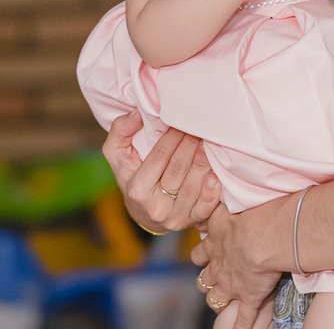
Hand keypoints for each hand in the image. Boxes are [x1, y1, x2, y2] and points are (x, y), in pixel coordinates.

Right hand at [103, 110, 221, 231]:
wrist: (144, 213)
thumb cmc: (132, 176)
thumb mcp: (117, 155)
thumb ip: (121, 131)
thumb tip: (137, 112)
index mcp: (137, 189)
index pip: (159, 157)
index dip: (172, 137)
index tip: (181, 122)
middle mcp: (155, 206)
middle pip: (179, 169)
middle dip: (190, 144)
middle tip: (199, 127)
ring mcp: (175, 216)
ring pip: (193, 185)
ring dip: (203, 161)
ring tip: (208, 142)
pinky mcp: (191, 221)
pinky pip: (205, 207)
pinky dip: (212, 191)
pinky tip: (215, 175)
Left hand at [192, 201, 284, 327]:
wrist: (263, 234)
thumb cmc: (252, 211)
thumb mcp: (231, 197)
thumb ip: (222, 193)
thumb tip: (212, 176)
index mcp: (216, 241)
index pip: (201, 251)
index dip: (202, 254)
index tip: (205, 251)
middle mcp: (219, 265)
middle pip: (205, 278)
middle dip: (207, 279)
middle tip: (213, 276)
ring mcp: (232, 284)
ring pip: (217, 298)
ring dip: (219, 299)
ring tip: (223, 300)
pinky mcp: (249, 297)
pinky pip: (243, 318)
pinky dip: (241, 325)